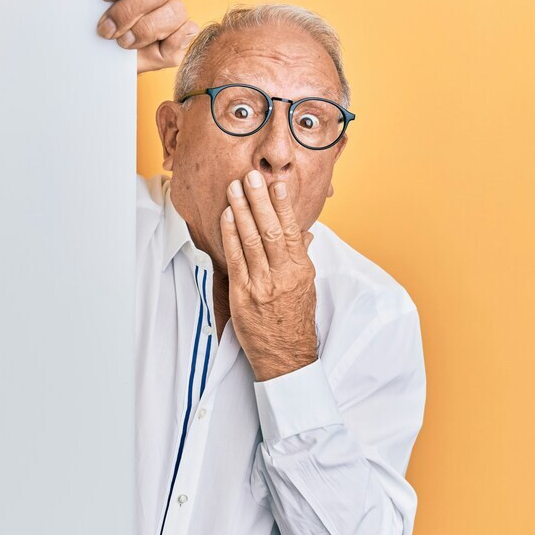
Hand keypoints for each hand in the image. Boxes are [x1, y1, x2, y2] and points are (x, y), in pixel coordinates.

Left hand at [96, 0, 198, 73]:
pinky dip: (170, 39)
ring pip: (171, 3)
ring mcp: (169, 6)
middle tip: (105, 22)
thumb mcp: (84, 19)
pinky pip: (186, 29)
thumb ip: (90, 1)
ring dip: (143, 26)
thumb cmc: (94, 38)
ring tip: (120, 39)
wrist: (102, 66)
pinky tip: (153, 45)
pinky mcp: (181, 33)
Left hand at [220, 170, 319, 381]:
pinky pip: (236, 259)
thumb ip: (303, 258)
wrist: (286, 357)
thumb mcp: (307, 288)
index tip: (277, 184)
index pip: (293, 231)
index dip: (283, 206)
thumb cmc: (295, 321)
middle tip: (250, 177)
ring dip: (242, 211)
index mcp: (301, 270)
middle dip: (259, 201)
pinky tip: (227, 216)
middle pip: (271, 231)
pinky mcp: (243, 294)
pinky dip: (230, 235)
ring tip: (234, 188)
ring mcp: (262, 285)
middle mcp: (283, 275)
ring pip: (251, 241)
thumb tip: (306, 234)